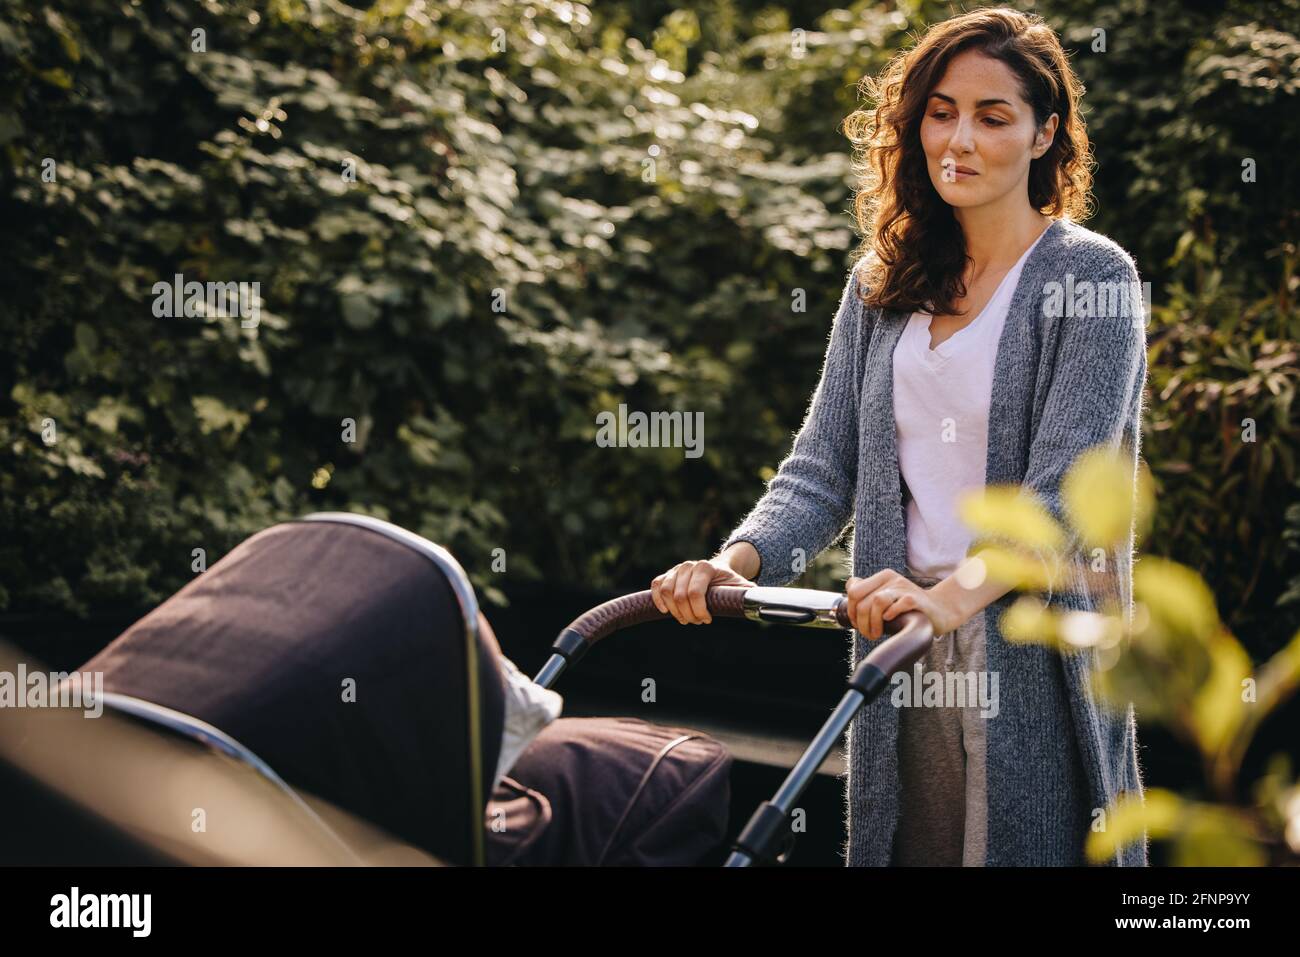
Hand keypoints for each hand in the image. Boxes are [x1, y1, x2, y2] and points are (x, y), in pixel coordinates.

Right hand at [651, 559, 755, 624]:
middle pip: (679, 596)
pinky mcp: (667, 575)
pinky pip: (656, 586)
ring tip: (686, 619)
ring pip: (665, 592)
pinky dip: (657, 600)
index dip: (699, 611)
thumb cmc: (730, 583)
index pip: (694, 593)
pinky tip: (666, 611)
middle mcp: (689, 565)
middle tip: (698, 621)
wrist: (719, 571)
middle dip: (688, 614)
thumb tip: (761, 608)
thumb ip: (750, 597)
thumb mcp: (743, 588)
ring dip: (674, 611)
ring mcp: (676, 569)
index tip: (708, 620)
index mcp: (706, 567)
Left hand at [845, 570, 961, 639]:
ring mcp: (904, 588)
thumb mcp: (886, 598)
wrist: (939, 611)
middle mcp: (892, 579)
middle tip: (868, 634)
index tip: (857, 624)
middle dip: (861, 621)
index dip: (851, 611)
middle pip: (862, 599)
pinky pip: (898, 604)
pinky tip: (890, 622)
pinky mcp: (916, 599)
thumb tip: (850, 588)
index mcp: (882, 577)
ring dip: (873, 623)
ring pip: (877, 601)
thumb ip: (868, 593)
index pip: (854, 591)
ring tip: (877, 634)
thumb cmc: (908, 609)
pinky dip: (891, 615)